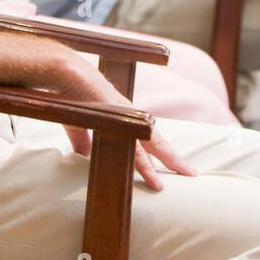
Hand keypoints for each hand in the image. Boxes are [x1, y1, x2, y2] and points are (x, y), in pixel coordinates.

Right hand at [51, 50, 195, 190]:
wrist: (67, 75)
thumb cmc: (74, 95)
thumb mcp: (80, 125)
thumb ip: (84, 142)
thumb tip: (84, 158)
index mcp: (126, 118)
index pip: (149, 140)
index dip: (161, 154)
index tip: (176, 166)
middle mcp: (130, 117)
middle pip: (156, 143)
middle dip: (172, 160)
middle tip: (191, 174)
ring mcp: (124, 117)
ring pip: (145, 146)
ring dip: (152, 167)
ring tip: (161, 185)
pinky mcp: (115, 118)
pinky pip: (129, 143)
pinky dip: (136, 158)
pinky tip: (144, 169)